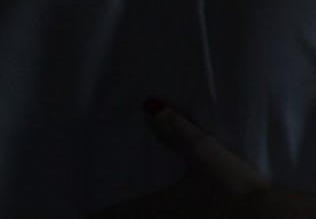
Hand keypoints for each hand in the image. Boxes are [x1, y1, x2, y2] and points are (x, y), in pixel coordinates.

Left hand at [89, 101, 266, 218]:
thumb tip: (148, 106)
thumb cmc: (231, 187)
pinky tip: (184, 214)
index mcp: (159, 208)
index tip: (84, 213)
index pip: (118, 214)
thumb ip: (177, 131)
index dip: (99, 214)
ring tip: (147, 214)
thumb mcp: (204, 154)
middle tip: (108, 213)